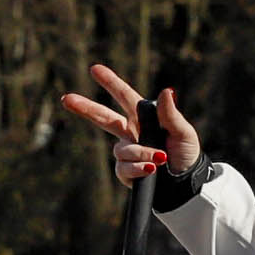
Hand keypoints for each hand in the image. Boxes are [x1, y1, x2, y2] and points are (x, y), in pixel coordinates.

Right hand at [58, 64, 202, 188]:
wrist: (187, 185)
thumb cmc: (188, 155)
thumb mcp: (183, 133)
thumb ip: (170, 114)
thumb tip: (167, 91)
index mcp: (144, 119)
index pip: (125, 97)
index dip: (110, 82)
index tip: (95, 69)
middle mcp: (132, 133)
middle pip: (103, 118)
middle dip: (85, 108)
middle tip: (66, 99)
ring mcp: (128, 152)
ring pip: (121, 149)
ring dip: (140, 153)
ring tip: (160, 158)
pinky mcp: (126, 172)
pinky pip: (123, 167)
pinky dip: (137, 168)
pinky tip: (149, 170)